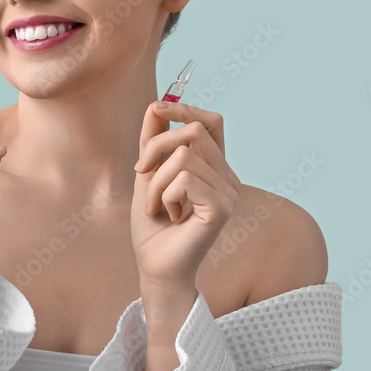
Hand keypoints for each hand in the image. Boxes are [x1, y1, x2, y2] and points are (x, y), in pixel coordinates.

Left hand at [131, 101, 240, 292]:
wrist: (154, 265)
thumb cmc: (153, 226)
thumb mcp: (148, 174)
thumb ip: (153, 141)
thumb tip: (156, 105)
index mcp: (215, 168)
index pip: (211, 122)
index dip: (185, 109)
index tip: (156, 108)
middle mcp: (228, 178)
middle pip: (194, 131)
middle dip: (155, 147)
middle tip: (141, 172)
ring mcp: (229, 192)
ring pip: (182, 156)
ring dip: (156, 181)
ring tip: (157, 205)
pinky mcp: (222, 207)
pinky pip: (184, 178)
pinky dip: (164, 194)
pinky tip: (170, 214)